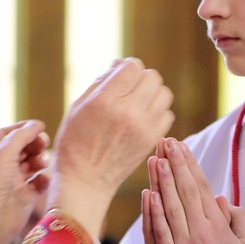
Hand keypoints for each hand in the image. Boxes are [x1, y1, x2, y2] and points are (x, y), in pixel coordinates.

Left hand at [0, 120, 50, 243]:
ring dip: (40, 160)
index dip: (24, 128)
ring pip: (33, 164)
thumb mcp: (4, 153)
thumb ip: (22, 135)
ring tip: (41, 163)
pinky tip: (42, 181)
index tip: (39, 126)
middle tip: (43, 143)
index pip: (9, 133)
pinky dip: (43, 180)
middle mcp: (2, 165)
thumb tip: (37, 124)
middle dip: (35, 143)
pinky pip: (39, 184)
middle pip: (24, 147)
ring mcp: (14, 182)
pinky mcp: (25, 198)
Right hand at [49, 58, 174, 236]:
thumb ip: (100, 82)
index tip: (120, 76)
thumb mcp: (78, 106)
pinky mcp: (152, 140)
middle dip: (141, 78)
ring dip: (152, 93)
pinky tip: (143, 118)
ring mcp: (143, 127)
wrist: (85, 180)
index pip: (132, 67)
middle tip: (129, 89)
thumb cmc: (76, 140)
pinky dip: (158, 112)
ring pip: (164, 93)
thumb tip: (120, 63)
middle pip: (152, 76)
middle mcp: (127, 112)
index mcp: (105, 101)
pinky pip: (167, 114)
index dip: (127, 67)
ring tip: (138, 102)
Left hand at [147, 138, 244, 243]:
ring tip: (155, 158)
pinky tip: (149, 193)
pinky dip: (153, 212)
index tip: (182, 146)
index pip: (201, 188)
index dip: (190, 165)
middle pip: (185, 191)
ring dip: (163, 181)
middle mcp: (201, 231)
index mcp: (217, 225)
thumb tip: (221, 198)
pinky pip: (160, 231)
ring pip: (171, 207)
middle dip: (175, 164)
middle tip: (166, 142)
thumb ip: (237, 219)